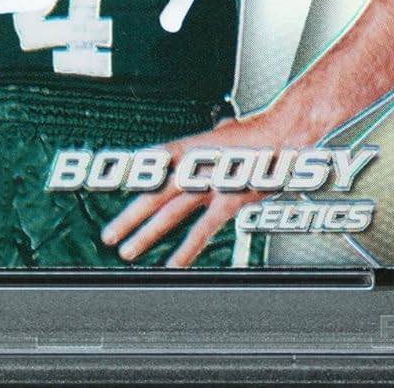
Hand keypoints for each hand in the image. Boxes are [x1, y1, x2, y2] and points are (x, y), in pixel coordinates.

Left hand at [100, 120, 259, 268]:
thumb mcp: (233, 130)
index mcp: (192, 148)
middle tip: (109, 235)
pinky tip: (172, 265)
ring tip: (127, 252)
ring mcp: (209, 183)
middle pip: (154, 193)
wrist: (284, 133)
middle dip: (130, 216)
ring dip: (146, 234)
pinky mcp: (228, 200)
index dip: (135, 176)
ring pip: (169, 212)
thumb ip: (221, 133)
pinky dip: (186, 249)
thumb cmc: (262, 133)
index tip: (113, 189)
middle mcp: (195, 166)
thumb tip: (221, 128)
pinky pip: (202, 229)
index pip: (154, 162)